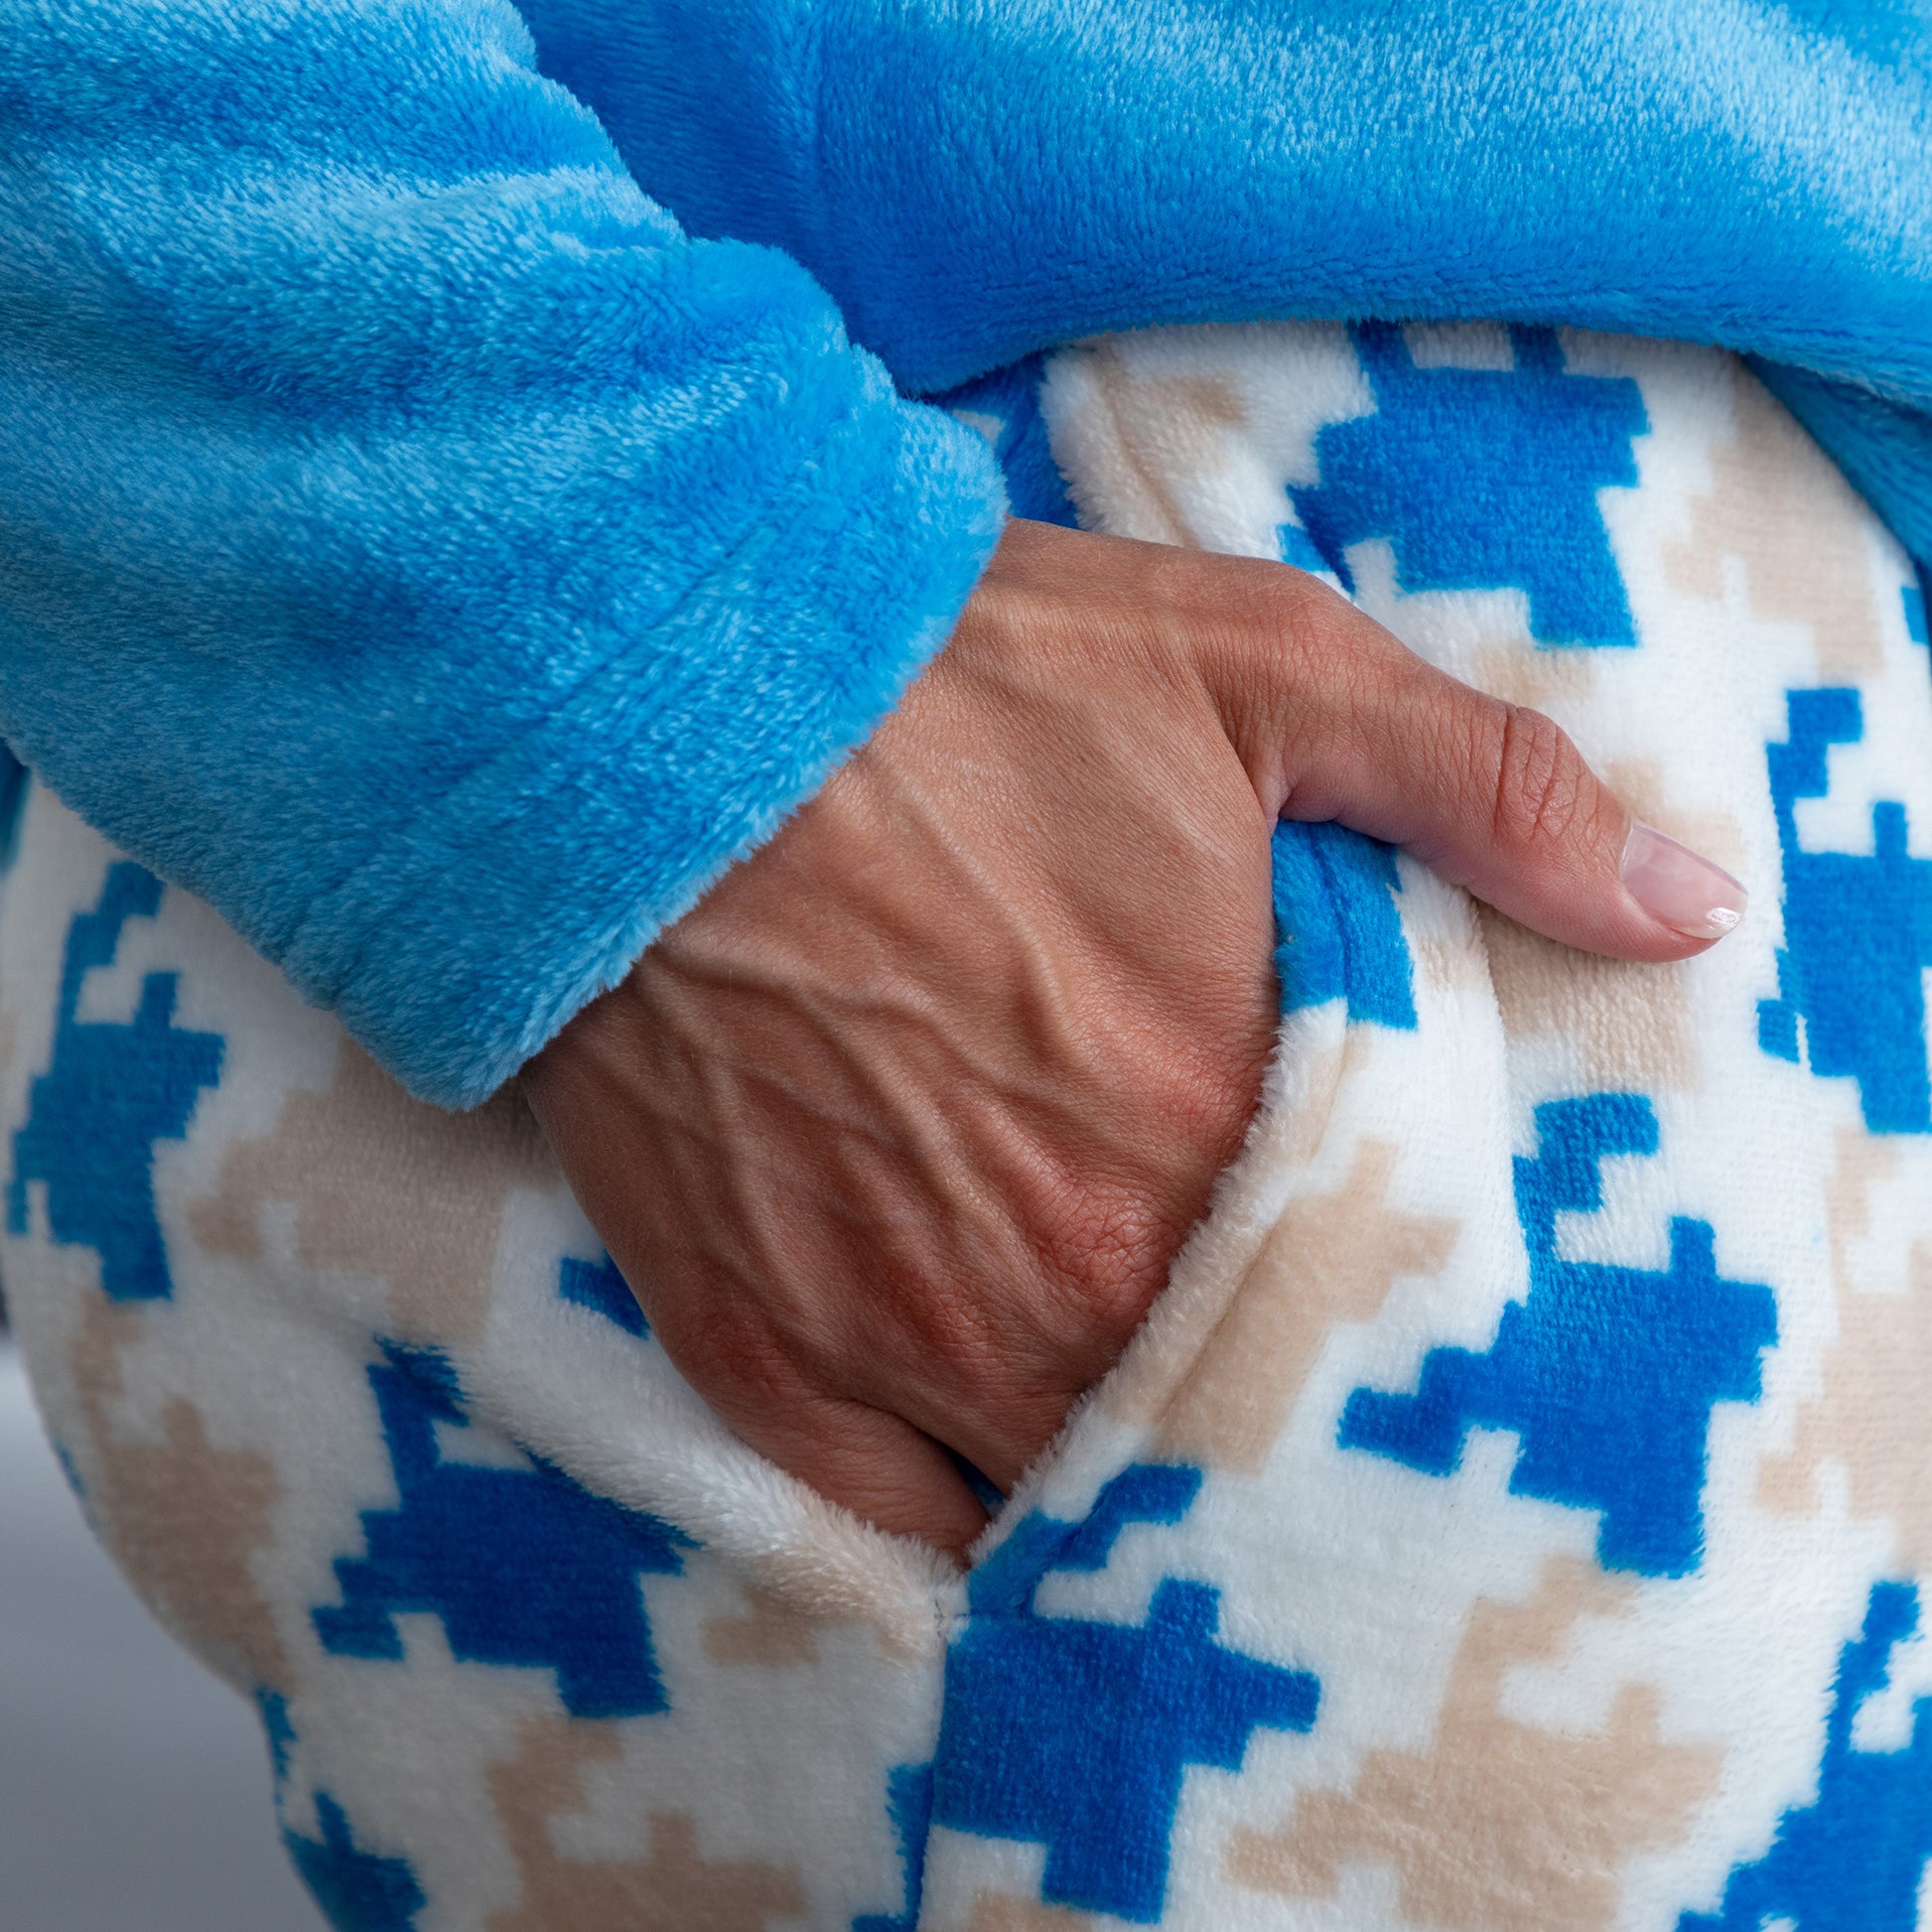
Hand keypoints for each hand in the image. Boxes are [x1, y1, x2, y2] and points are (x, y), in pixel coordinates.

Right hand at [523, 519, 1742, 1554]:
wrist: (652, 711)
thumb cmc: (958, 683)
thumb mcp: (1264, 672)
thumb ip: (1493, 795)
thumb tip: (1688, 910)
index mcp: (1213, 1129)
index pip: (1364, 1312)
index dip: (1385, 1312)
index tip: (1381, 1292)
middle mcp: (1065, 1273)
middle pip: (1212, 1423)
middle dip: (1256, 1405)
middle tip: (1266, 1371)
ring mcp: (899, 1334)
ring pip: (1062, 1494)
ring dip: (1115, 1470)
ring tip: (1139, 1418)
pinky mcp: (753, 1347)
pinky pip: (886, 1522)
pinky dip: (952, 1514)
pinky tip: (987, 1461)